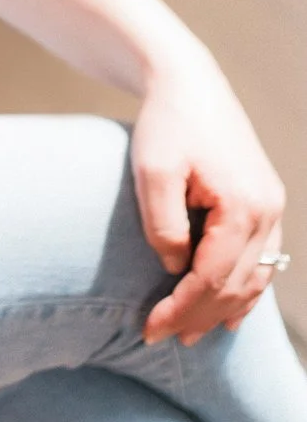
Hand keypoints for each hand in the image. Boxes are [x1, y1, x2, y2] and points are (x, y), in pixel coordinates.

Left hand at [133, 49, 285, 347]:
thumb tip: (176, 269)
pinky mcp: (265, 201)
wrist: (188, 81)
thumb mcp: (152, 173)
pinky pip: (262, 259)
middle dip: (200, 317)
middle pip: (236, 285)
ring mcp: (271, 206)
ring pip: (255, 277)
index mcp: (242, 206)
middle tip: (163, 339)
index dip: (180, 310)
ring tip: (192, 336)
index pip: (212, 279)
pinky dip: (245, 289)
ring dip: (225, 310)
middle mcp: (267, 211)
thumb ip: (164, 226)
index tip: (149, 330)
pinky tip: (231, 313)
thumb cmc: (165, 124)